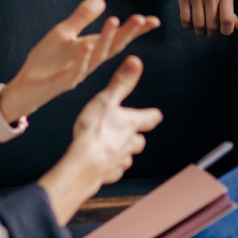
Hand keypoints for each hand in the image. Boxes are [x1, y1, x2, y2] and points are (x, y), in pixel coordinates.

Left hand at [0, 0, 159, 120]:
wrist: (26, 86)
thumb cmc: (47, 61)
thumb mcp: (64, 33)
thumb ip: (82, 17)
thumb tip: (101, 0)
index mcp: (91, 49)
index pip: (117, 39)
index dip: (135, 31)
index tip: (153, 21)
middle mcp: (89, 62)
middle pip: (112, 47)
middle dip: (127, 33)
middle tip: (141, 19)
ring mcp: (76, 72)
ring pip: (96, 56)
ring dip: (106, 39)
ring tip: (115, 21)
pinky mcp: (61, 81)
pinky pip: (73, 70)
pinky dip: (81, 59)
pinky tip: (87, 46)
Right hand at [39, 57, 163, 223]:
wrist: (84, 164)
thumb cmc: (94, 131)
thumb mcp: (106, 100)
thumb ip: (121, 83)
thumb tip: (135, 62)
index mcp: (131, 124)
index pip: (150, 118)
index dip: (151, 115)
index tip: (153, 114)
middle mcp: (130, 144)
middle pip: (139, 141)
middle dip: (135, 136)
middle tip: (129, 132)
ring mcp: (120, 161)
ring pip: (127, 157)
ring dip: (123, 152)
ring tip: (112, 147)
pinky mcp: (109, 174)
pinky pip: (113, 171)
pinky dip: (110, 166)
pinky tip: (102, 164)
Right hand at [165, 0, 235, 36]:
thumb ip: (227, 1)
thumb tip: (230, 22)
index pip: (228, 21)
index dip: (227, 31)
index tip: (224, 30)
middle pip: (212, 26)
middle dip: (212, 33)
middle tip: (211, 32)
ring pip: (198, 25)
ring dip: (200, 32)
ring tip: (201, 30)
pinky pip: (185, 19)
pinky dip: (188, 26)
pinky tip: (190, 23)